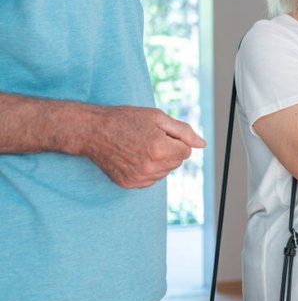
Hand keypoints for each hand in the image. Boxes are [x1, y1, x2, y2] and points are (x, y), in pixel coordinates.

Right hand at [82, 105, 205, 188]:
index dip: (174, 139)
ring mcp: (139, 178)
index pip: (186, 151)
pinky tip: (133, 157)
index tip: (158, 132)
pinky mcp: (129, 184)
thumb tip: (202, 144)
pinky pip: (150, 179)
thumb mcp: (157, 117)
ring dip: (159, 161)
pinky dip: (147, 169)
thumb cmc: (125, 120)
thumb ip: (184, 131)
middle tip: (147, 138)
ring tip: (139, 147)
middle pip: (176, 162)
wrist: (91, 131)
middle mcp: (151, 167)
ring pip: (164, 172)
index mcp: (161, 149)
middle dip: (169, 150)